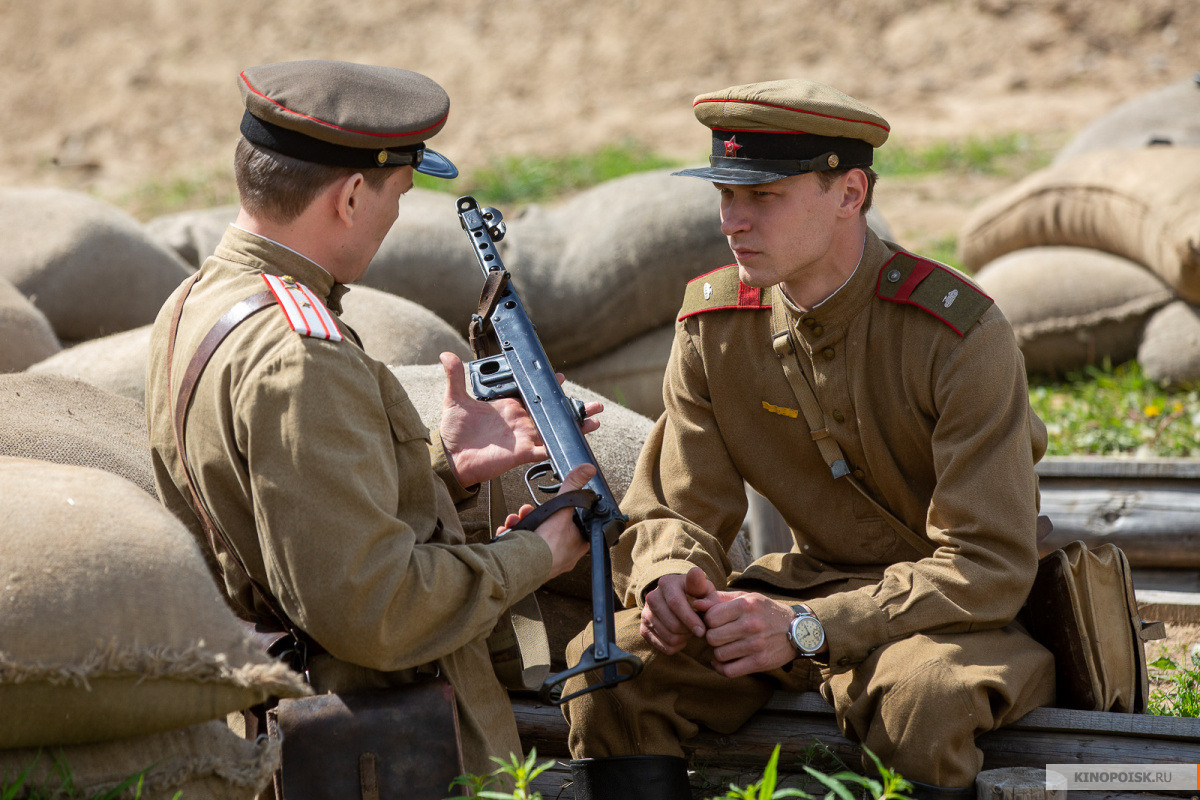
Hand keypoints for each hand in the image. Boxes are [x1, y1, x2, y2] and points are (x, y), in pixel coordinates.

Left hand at [437, 352, 601, 487]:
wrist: (451, 457)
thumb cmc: (454, 431)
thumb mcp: (454, 399)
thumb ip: (455, 377)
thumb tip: (446, 354)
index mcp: (508, 405)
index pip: (532, 393)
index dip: (548, 386)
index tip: (561, 376)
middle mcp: (520, 420)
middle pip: (550, 411)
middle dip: (572, 407)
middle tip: (593, 403)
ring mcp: (523, 437)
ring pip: (554, 429)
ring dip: (575, 425)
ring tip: (594, 421)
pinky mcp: (523, 453)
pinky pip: (547, 449)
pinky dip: (560, 446)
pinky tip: (575, 442)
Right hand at [498, 463, 595, 578]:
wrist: (522, 566)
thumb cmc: (547, 544)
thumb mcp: (562, 508)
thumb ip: (573, 487)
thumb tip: (587, 469)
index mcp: (579, 545)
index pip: (578, 525)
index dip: (566, 513)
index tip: (556, 506)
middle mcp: (565, 556)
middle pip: (551, 528)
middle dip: (535, 515)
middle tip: (527, 510)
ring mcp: (546, 562)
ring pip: (534, 537)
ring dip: (521, 524)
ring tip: (514, 519)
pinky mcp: (528, 565)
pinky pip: (520, 547)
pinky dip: (512, 537)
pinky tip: (506, 531)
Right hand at [640, 566, 716, 654]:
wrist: (678, 598)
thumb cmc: (696, 594)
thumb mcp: (706, 590)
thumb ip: (710, 595)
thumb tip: (702, 605)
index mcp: (666, 583)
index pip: (675, 603)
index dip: (689, 619)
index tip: (702, 631)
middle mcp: (652, 597)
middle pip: (672, 624)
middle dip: (689, 630)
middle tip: (698, 628)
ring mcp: (645, 613)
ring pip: (669, 637)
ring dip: (684, 638)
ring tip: (690, 630)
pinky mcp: (643, 629)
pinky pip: (664, 647)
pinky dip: (677, 646)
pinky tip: (682, 636)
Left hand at [694, 590, 803, 677]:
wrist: (797, 630)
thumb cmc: (765, 611)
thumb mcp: (746, 598)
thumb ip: (719, 599)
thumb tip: (695, 604)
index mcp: (746, 605)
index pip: (710, 617)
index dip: (708, 620)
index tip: (714, 622)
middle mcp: (751, 624)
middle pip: (712, 637)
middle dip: (712, 637)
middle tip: (719, 635)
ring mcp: (756, 645)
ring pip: (719, 654)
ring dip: (718, 652)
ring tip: (725, 646)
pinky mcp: (760, 662)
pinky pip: (729, 671)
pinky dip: (721, 668)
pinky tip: (722, 661)